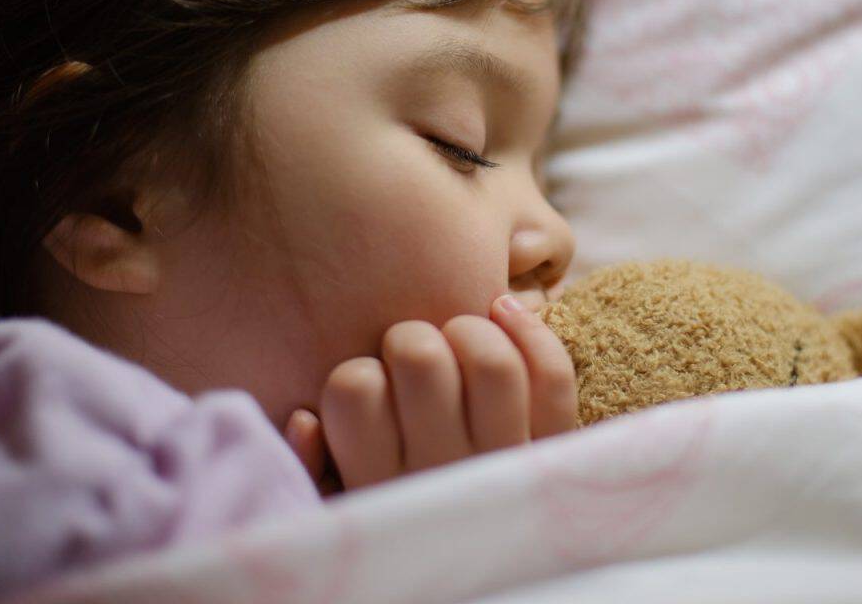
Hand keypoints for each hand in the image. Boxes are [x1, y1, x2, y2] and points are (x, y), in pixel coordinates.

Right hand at [283, 294, 576, 494]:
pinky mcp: (555, 449)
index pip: (353, 389)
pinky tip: (503, 314)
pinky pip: (550, 372)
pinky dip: (527, 327)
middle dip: (412, 337)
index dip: (361, 370)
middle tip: (414, 356)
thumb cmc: (400, 508)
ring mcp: (505, 460)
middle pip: (422, 358)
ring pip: (491, 361)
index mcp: (378, 483)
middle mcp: (442, 473)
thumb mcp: (337, 501)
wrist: (483, 547)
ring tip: (458, 339)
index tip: (374, 385)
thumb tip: (306, 418)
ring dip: (470, 330)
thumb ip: (311, 463)